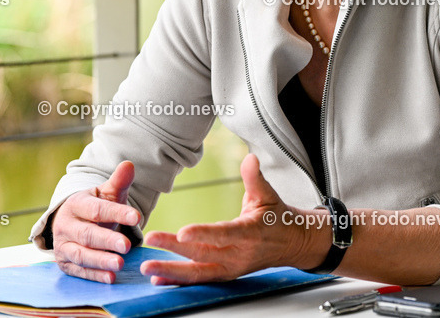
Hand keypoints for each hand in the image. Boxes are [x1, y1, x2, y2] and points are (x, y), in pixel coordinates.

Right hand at [51, 160, 142, 282]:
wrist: (73, 223)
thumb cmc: (95, 207)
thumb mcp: (107, 193)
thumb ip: (119, 182)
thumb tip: (129, 164)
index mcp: (76, 204)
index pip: (96, 209)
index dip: (116, 213)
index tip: (136, 217)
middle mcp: (65, 225)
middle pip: (87, 234)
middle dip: (107, 240)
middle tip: (126, 245)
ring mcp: (63, 246)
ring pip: (81, 254)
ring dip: (100, 260)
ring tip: (119, 264)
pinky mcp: (65, 264)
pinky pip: (79, 271)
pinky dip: (95, 275)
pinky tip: (111, 278)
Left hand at [141, 154, 325, 284]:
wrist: (290, 244)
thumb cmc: (277, 218)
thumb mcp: (268, 194)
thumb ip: (255, 177)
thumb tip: (250, 158)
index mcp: (249, 233)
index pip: (224, 234)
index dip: (203, 234)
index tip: (182, 232)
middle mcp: (238, 255)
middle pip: (203, 254)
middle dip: (174, 249)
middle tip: (151, 240)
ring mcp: (231, 268)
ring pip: (198, 272)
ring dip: (171, 271)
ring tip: (148, 267)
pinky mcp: (225, 274)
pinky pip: (200, 280)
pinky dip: (178, 281)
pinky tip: (159, 280)